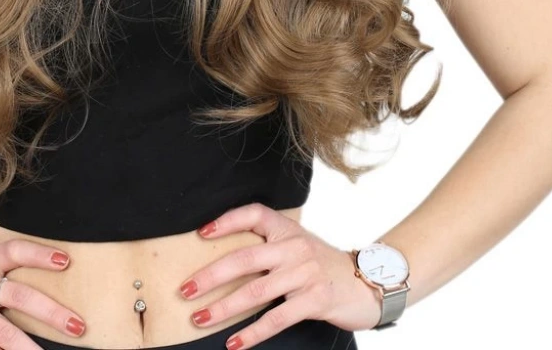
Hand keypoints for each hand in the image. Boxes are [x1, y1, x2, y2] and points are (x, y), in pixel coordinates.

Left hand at [177, 202, 382, 348]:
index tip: (200, 233)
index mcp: (286, 229)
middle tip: (185, 289)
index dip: (226, 221)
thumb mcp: (297, 245)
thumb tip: (225, 261)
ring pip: (255, 291)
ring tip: (200, 318)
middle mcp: (294, 247)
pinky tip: (234, 343)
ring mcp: (304, 273)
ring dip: (223, 307)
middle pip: (244, 258)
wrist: (367, 282)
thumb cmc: (322, 264)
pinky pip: (277, 317)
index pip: (253, 214)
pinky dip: (253, 333)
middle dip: (211, 275)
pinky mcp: (315, 300)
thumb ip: (269, 247)